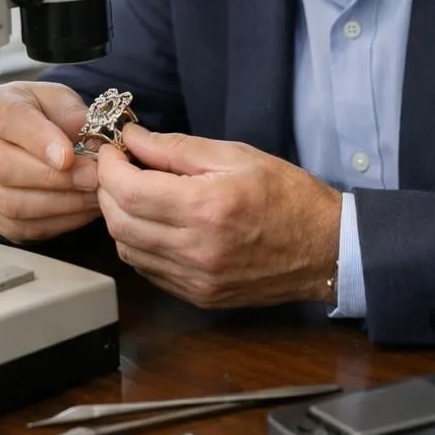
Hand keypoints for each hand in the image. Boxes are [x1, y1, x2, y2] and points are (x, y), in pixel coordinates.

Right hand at [0, 81, 98, 242]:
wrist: (30, 137)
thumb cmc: (46, 115)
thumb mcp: (61, 100)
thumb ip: (73, 114)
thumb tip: (90, 140)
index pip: (9, 119)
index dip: (39, 139)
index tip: (68, 156)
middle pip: (4, 167)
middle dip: (54, 177)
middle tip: (92, 177)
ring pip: (11, 203)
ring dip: (59, 203)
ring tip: (94, 195)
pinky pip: (20, 226)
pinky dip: (57, 222)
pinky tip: (82, 210)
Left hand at [95, 124, 341, 308]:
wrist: (325, 249)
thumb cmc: (287, 195)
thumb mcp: (236, 155)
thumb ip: (177, 148)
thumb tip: (132, 139)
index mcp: (206, 208)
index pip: (128, 191)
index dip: (111, 167)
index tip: (115, 150)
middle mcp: (195, 250)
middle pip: (119, 222)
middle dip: (109, 190)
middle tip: (122, 168)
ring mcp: (195, 279)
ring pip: (127, 249)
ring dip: (120, 218)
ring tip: (138, 193)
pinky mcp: (198, 295)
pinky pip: (147, 269)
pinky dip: (139, 243)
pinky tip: (155, 222)